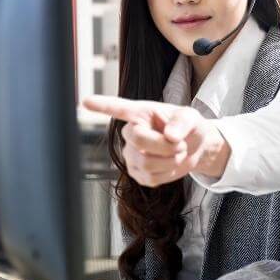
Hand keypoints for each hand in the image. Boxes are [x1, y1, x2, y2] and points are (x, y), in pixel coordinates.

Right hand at [83, 95, 229, 185]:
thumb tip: (170, 136)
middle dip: (166, 146)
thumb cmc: (188, 127)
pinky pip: (151, 177)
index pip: (117, 108)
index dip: (101, 106)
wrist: (194, 148)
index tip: (85, 101)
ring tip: (178, 152)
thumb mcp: (191, 118)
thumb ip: (182, 122)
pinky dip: (169, 173)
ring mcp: (131, 154)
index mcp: (140, 113)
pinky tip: (171, 164)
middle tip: (181, 144)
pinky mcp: (137, 173)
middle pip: (139, 140)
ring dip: (171, 160)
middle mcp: (130, 132)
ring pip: (146, 162)